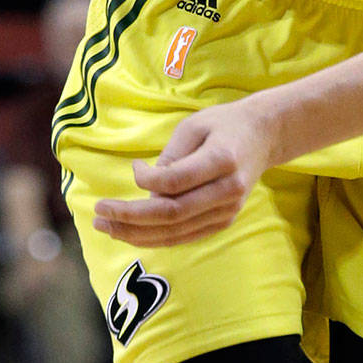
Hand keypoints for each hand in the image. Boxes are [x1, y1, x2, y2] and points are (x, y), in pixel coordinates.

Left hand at [94, 98, 277, 246]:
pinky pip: (185, 236)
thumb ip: (171, 157)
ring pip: (176, 232)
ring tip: (106, 226)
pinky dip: (155, 237)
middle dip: (130, 217)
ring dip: (136, 233)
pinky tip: (130, 233)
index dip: (147, 180)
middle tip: (99, 212)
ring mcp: (227, 211)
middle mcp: (227, 192)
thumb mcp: (194, 126)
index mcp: (222, 161)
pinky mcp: (223, 221)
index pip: (176, 182)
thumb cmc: (223, 125)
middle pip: (172, 214)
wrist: (263, 137)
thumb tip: (146, 188)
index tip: (133, 166)